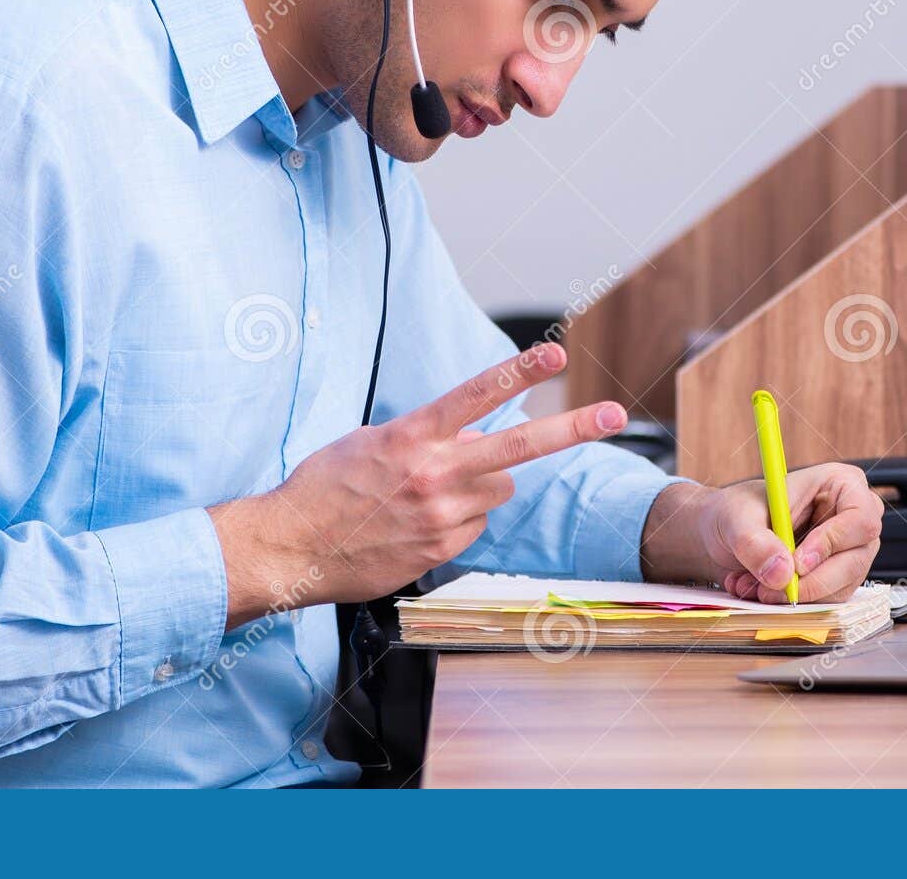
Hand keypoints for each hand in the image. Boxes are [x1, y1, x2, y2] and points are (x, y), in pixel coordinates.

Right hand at [209, 343, 627, 626]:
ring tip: (430, 493)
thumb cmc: (324, 487)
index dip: (519, 371)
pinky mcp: (443, 550)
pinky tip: (418, 522)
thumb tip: (469, 433)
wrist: (292, 547)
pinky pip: (475, 525)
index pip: (476, 395)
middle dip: (572, 428)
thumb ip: (423, 434)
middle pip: (518, 447)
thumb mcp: (369, 441)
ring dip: (480, 485)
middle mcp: (434, 474)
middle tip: (614, 414)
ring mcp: (443, 516)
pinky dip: (459, 519)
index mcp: (412, 436)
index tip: (555, 354)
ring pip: (498, 490)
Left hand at [641, 463, 883, 603]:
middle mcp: (852, 518)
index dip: (832, 543)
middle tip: (770, 588)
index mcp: (839, 484)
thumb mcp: (736, 518)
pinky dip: (794, 602)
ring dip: (796, 595)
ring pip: (841, 586)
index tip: (798, 563)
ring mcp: (849, 550)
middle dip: (810, 581)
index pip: (859, 518)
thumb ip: (755, 542)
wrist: (723, 533)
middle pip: (854, 559)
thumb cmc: (736, 511)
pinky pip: (827, 601)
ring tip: (754, 586)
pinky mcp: (837, 577)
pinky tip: (763, 590)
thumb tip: (781, 573)